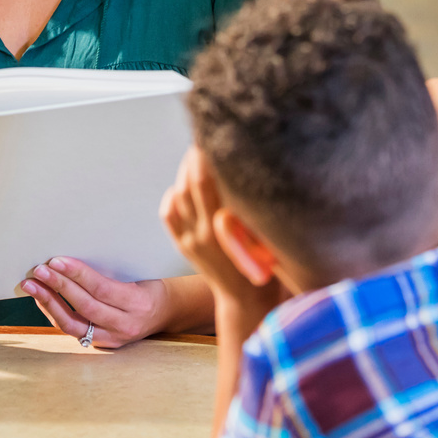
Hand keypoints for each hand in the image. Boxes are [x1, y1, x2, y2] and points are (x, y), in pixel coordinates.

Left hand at [20, 258, 168, 348]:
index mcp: (137, 302)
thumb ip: (109, 272)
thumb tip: (71, 259)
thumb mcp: (138, 274)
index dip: (76, 275)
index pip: (101, 288)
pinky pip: (74, 331)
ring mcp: (113, 338)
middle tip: (39, 271)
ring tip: (32, 285)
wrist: (166, 312)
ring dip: (49, 303)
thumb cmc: (149, 286)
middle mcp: (125, 324)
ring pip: (74, 324)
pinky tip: (43, 299)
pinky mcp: (103, 344)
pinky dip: (55, 314)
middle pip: (85, 307)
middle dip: (58, 287)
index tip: (56, 261)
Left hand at [160, 147, 284, 325]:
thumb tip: (249, 174)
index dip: (207, 156)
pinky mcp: (182, 245)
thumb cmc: (268, 267)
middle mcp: (203, 233)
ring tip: (197, 153)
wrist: (247, 302)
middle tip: (204, 136)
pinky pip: (169, 211)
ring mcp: (189, 239)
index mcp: (225, 231)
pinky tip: (185, 182)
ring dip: (185, 170)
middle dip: (196, 155)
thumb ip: (253, 210)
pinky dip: (175, 192)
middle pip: (190, 182)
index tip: (214, 135)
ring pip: (178, 193)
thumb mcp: (267, 237)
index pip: (207, 181)